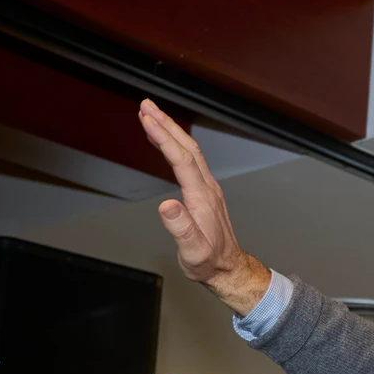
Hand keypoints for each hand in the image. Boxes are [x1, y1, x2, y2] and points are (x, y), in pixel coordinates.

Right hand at [137, 99, 272, 313]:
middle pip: (187, 147)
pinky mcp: (205, 192)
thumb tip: (167, 206)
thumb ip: (181, 228)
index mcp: (202, 197)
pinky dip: (175, 145)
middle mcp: (207, 188)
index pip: (181, 159)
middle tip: (146, 105)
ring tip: (150, 114)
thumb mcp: (193, 250)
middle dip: (166, 124)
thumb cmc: (209, 261)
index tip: (146, 119)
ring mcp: (208, 188)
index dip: (163, 137)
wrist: (228, 268)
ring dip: (171, 130)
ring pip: (190, 151)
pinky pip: (189, 160)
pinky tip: (163, 142)